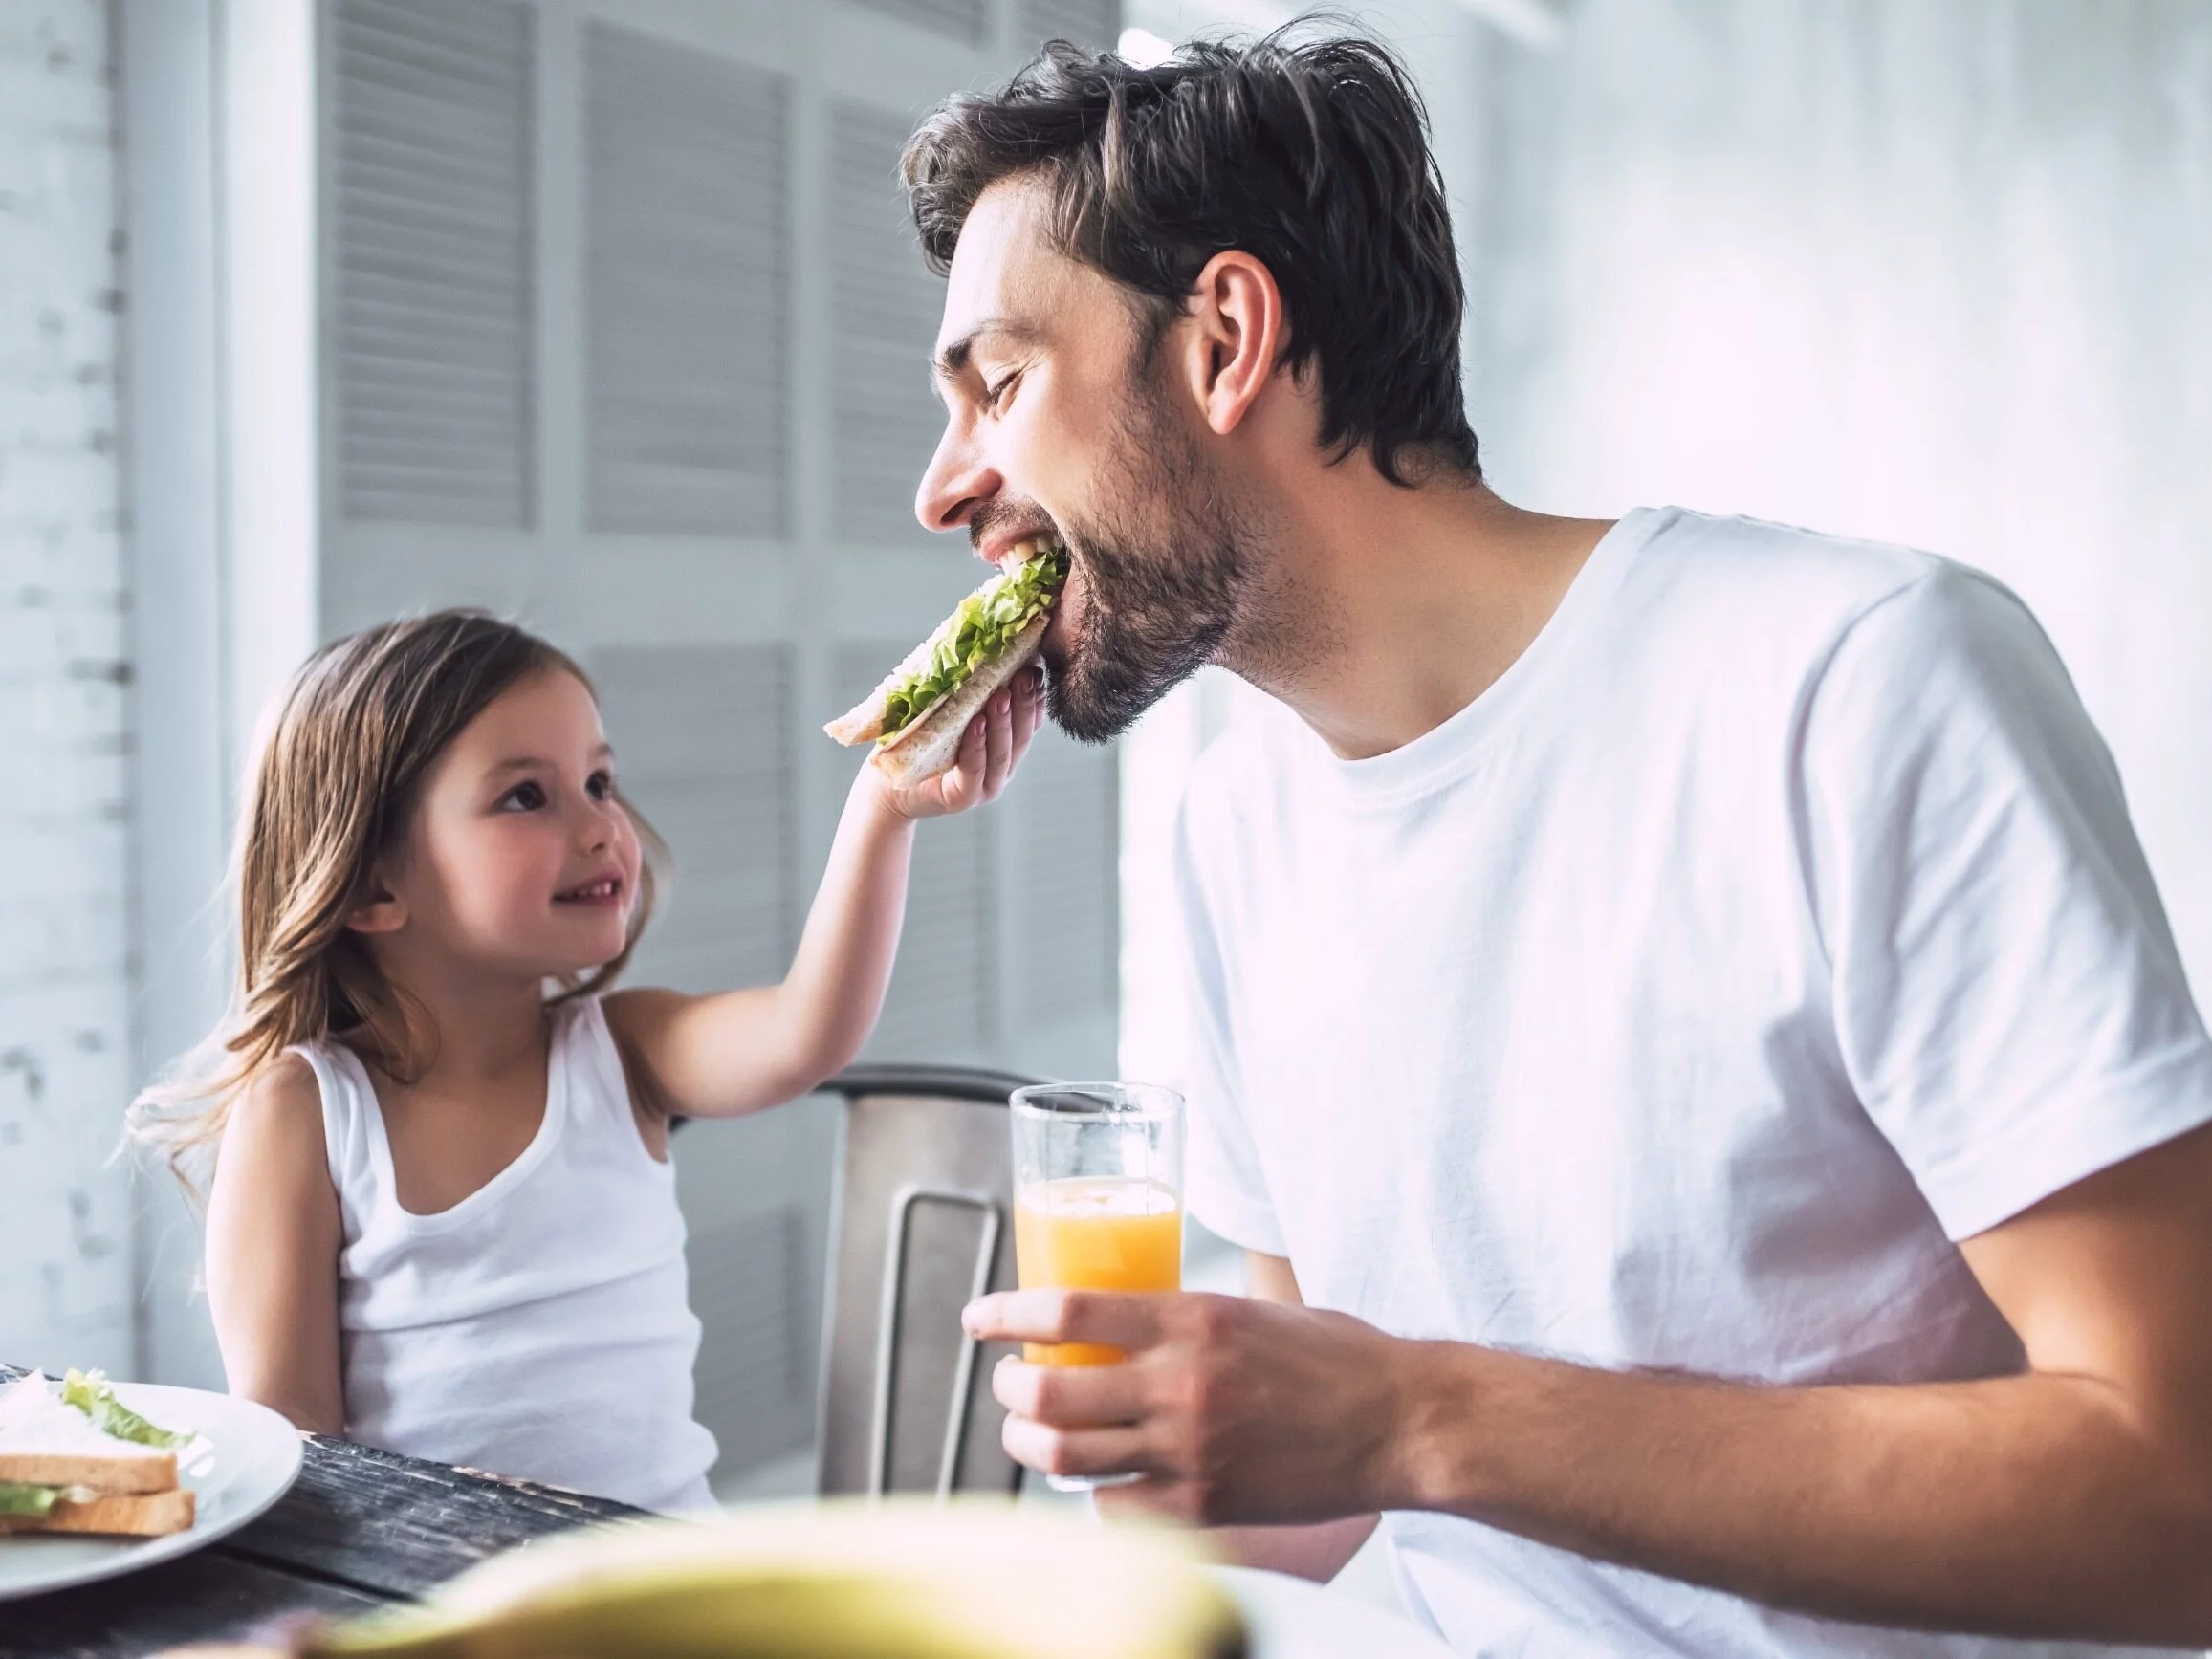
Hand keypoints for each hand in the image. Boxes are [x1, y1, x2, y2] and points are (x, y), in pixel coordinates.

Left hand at [870, 666, 1043, 820]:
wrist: (887, 784)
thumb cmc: (917, 744)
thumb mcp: (947, 712)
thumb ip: (968, 692)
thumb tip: (980, 646)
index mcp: (1002, 746)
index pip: (1028, 722)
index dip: (1035, 697)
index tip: (1035, 668)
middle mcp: (999, 767)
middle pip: (1021, 735)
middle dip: (1025, 704)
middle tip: (1025, 675)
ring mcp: (984, 786)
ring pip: (1002, 753)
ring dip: (1004, 723)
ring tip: (1001, 696)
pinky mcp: (963, 798)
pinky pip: (975, 771)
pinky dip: (977, 747)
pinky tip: (977, 725)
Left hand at [961, 1287, 1415, 1526]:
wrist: (1401, 1423)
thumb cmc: (1335, 1357)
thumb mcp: (1253, 1308)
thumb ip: (1187, 1316)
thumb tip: (1126, 1314)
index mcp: (1191, 1319)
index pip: (1067, 1309)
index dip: (1006, 1313)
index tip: (978, 1318)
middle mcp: (1180, 1382)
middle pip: (1047, 1389)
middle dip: (1009, 1387)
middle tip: (1008, 1380)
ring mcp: (1189, 1450)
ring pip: (1064, 1455)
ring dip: (1030, 1441)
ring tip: (1029, 1430)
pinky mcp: (1205, 1506)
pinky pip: (1112, 1506)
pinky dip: (1092, 1492)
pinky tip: (1097, 1478)